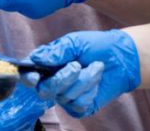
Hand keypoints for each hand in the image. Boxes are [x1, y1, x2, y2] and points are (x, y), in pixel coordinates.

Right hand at [24, 30, 140, 117]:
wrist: (121, 57)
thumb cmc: (96, 46)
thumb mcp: (75, 42)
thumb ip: (56, 50)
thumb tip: (36, 58)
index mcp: (47, 65)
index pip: (29, 75)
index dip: (28, 78)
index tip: (35, 78)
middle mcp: (53, 82)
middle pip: (45, 90)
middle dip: (63, 78)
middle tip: (78, 65)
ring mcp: (65, 97)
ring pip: (66, 96)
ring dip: (85, 80)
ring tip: (95, 67)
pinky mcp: (79, 107)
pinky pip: (79, 104)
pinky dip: (91, 90)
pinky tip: (97, 81)